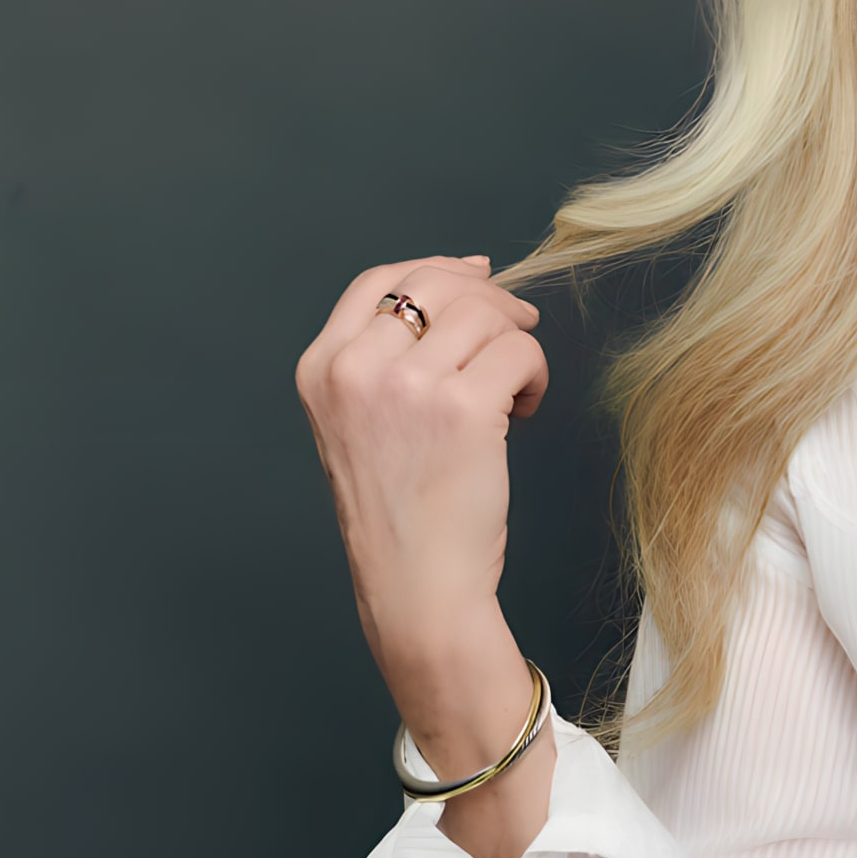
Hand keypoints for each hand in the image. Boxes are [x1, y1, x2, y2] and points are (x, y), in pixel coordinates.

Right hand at [294, 253, 548, 766]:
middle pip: (436, 284)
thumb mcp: (361, 424)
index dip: (436, 269)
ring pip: (484, 315)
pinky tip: (527, 411)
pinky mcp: (462, 408)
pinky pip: (519, 351)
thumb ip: (389, 358)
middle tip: (519, 331)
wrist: (415, 588)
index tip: (478, 277)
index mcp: (321, 369)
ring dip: (515, 344)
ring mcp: (406, 386)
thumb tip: (467, 278)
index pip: (379, 279)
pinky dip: (535, 375)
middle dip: (490, 301)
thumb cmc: (401, 514)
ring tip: (517, 391)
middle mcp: (354, 370)